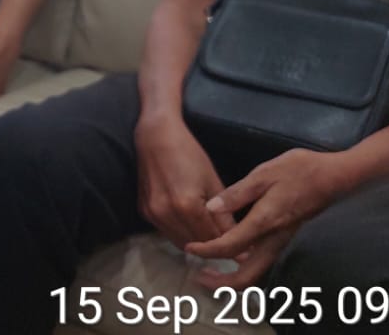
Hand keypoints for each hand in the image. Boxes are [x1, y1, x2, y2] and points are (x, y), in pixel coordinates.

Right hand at [133, 111, 233, 251]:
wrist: (156, 136)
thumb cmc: (189, 153)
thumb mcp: (213, 182)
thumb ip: (225, 216)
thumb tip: (243, 243)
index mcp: (187, 206)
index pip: (213, 240)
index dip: (230, 247)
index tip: (244, 252)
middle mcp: (167, 214)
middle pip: (197, 245)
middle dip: (215, 247)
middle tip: (230, 245)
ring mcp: (153, 214)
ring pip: (181, 242)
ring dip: (197, 243)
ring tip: (212, 236)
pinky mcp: (144, 212)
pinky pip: (167, 232)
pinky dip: (182, 234)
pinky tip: (191, 225)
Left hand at [184, 149, 352, 287]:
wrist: (334, 177)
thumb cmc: (300, 170)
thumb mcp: (264, 174)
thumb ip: (237, 194)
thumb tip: (210, 208)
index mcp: (265, 222)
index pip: (230, 246)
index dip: (207, 251)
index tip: (190, 248)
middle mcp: (274, 239)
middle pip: (247, 276)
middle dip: (221, 282)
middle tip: (199, 277)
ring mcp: (282, 242)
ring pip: (257, 273)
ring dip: (233, 278)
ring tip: (211, 271)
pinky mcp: (286, 238)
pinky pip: (263, 263)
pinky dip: (244, 267)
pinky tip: (232, 256)